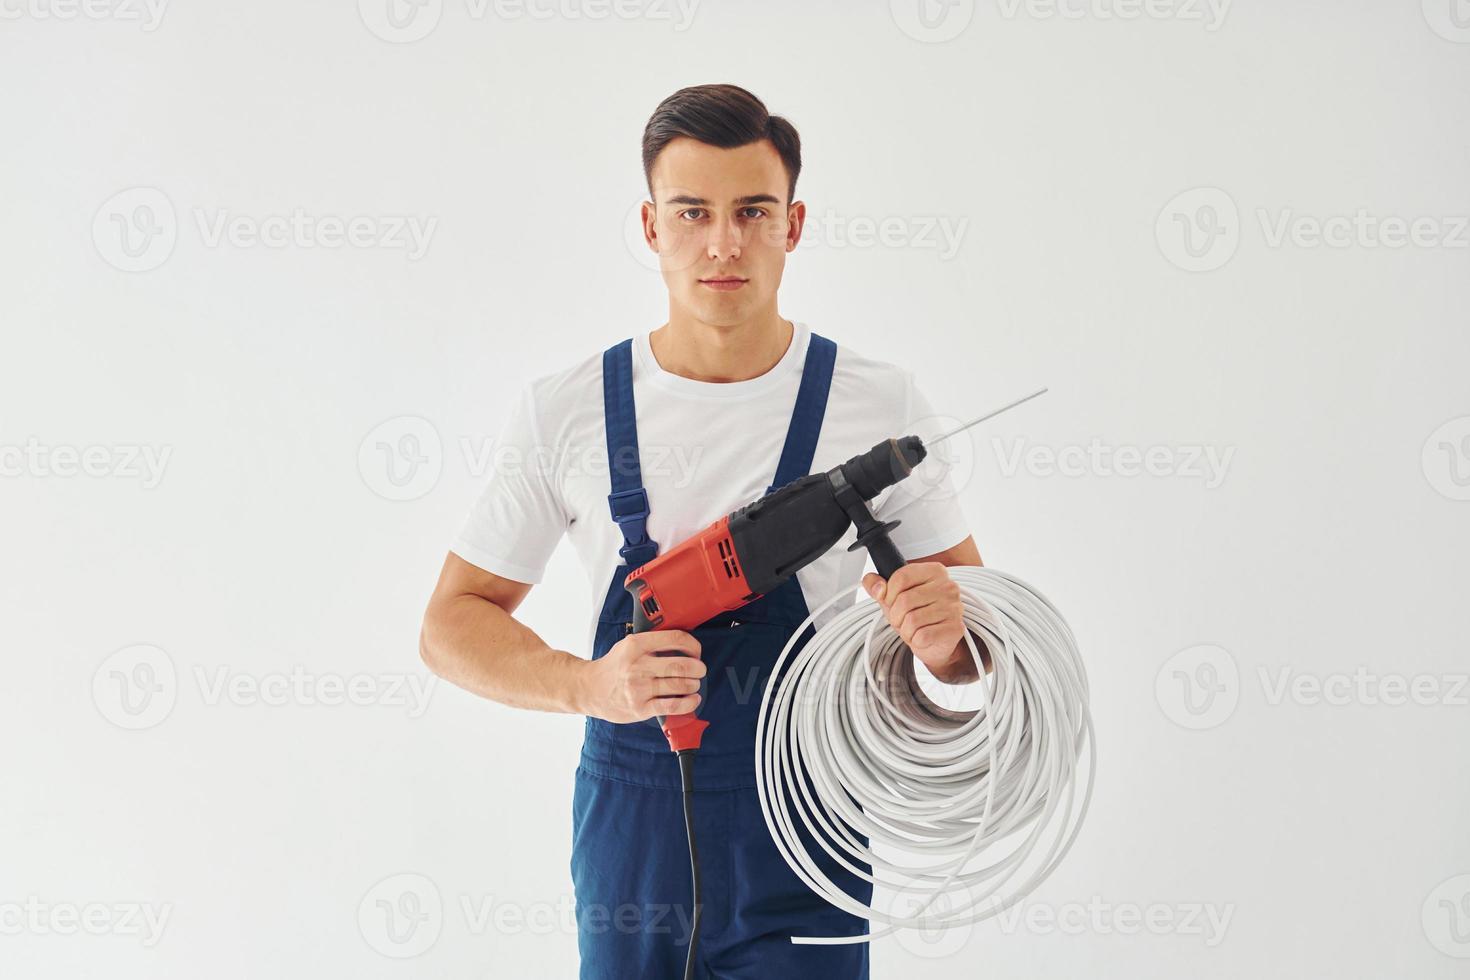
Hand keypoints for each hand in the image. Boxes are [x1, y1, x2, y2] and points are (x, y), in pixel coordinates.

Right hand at [580, 629, 704, 722]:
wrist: (589, 689)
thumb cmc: (613, 667)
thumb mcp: (628, 645)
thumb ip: (652, 643)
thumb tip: (684, 644)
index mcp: (636, 645)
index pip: (675, 638)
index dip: (693, 645)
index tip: (696, 651)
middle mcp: (637, 665)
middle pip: (680, 665)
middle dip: (697, 668)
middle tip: (699, 670)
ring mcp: (638, 688)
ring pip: (679, 685)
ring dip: (693, 685)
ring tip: (693, 684)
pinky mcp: (640, 708)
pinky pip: (672, 705)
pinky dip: (688, 703)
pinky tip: (693, 699)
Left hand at [862, 563, 981, 683]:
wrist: (935, 641)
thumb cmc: (915, 614)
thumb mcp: (892, 596)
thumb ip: (876, 585)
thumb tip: (877, 587)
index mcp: (934, 571)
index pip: (901, 577)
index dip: (889, 594)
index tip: (892, 601)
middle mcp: (948, 586)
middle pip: (905, 600)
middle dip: (895, 616)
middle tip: (902, 620)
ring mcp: (954, 607)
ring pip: (912, 620)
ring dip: (905, 630)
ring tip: (913, 629)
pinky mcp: (955, 628)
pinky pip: (922, 636)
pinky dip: (915, 640)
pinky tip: (922, 637)